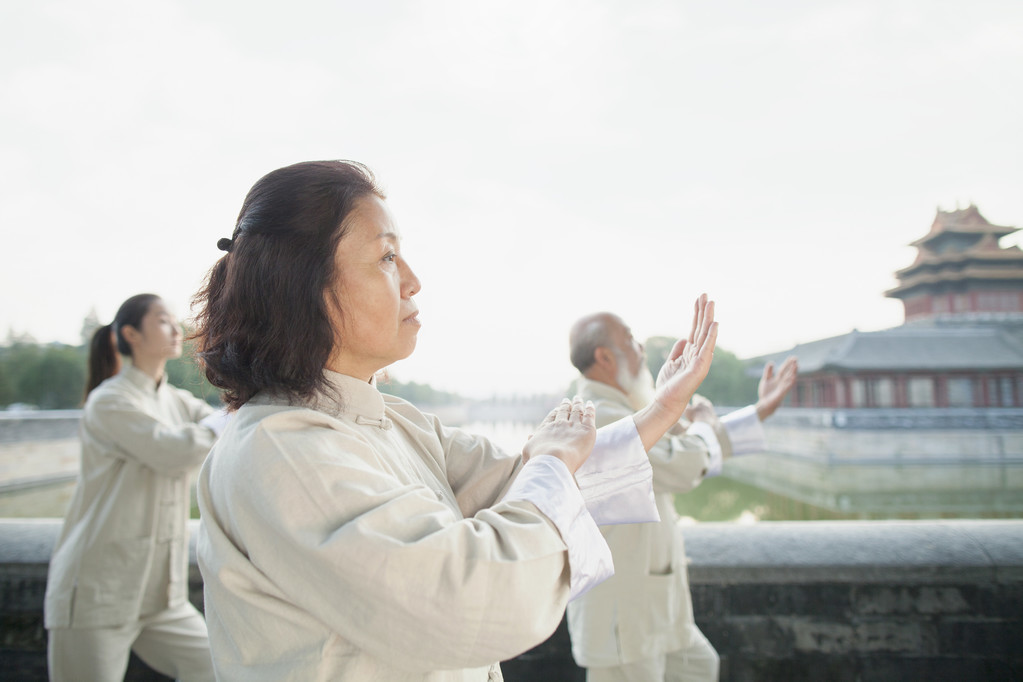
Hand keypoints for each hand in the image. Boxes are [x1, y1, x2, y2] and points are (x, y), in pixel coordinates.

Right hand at [522, 397, 596, 473]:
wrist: (553, 460)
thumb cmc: (539, 459)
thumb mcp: (528, 451)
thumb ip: (531, 442)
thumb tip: (530, 436)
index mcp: (547, 429)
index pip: (551, 417)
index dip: (554, 412)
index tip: (557, 409)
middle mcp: (560, 424)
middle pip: (564, 411)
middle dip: (566, 405)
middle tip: (567, 400)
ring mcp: (574, 425)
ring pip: (577, 411)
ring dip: (578, 404)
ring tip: (578, 399)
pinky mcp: (587, 429)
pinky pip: (589, 415)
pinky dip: (590, 408)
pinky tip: (590, 404)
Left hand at [632, 294, 717, 450]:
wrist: (666, 402)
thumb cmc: (669, 385)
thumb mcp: (671, 363)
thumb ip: (678, 350)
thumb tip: (684, 338)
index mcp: (691, 353)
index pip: (695, 329)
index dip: (697, 314)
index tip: (699, 299)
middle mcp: (698, 355)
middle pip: (702, 328)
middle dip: (703, 311)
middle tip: (705, 294)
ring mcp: (701, 360)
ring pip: (705, 335)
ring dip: (708, 318)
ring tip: (711, 302)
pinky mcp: (700, 367)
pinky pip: (707, 348)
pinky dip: (711, 336)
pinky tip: (714, 323)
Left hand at [755, 356, 797, 420]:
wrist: (764, 404)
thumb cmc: (766, 393)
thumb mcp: (765, 380)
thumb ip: (768, 372)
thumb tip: (772, 362)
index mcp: (777, 379)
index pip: (783, 369)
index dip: (787, 363)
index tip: (792, 357)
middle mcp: (781, 382)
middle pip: (788, 372)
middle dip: (792, 366)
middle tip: (796, 359)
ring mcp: (782, 387)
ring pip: (789, 378)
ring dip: (793, 372)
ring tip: (796, 366)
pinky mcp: (781, 393)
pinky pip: (787, 387)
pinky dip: (790, 382)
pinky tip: (793, 378)